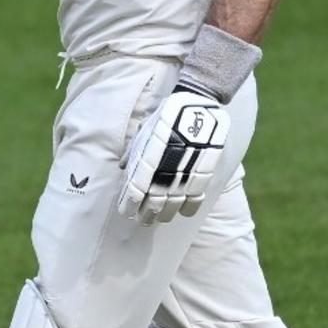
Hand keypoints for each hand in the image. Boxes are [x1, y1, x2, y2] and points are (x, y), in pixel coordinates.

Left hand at [118, 82, 228, 224]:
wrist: (197, 106)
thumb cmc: (166, 116)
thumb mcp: (145, 130)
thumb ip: (134, 152)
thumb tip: (124, 168)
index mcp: (148, 161)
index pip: (135, 191)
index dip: (129, 205)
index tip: (125, 212)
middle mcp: (166, 172)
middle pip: (153, 202)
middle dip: (146, 214)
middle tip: (141, 220)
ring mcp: (186, 175)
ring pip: (173, 204)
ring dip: (164, 214)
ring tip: (159, 219)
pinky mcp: (203, 175)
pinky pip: (195, 198)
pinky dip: (188, 208)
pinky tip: (182, 212)